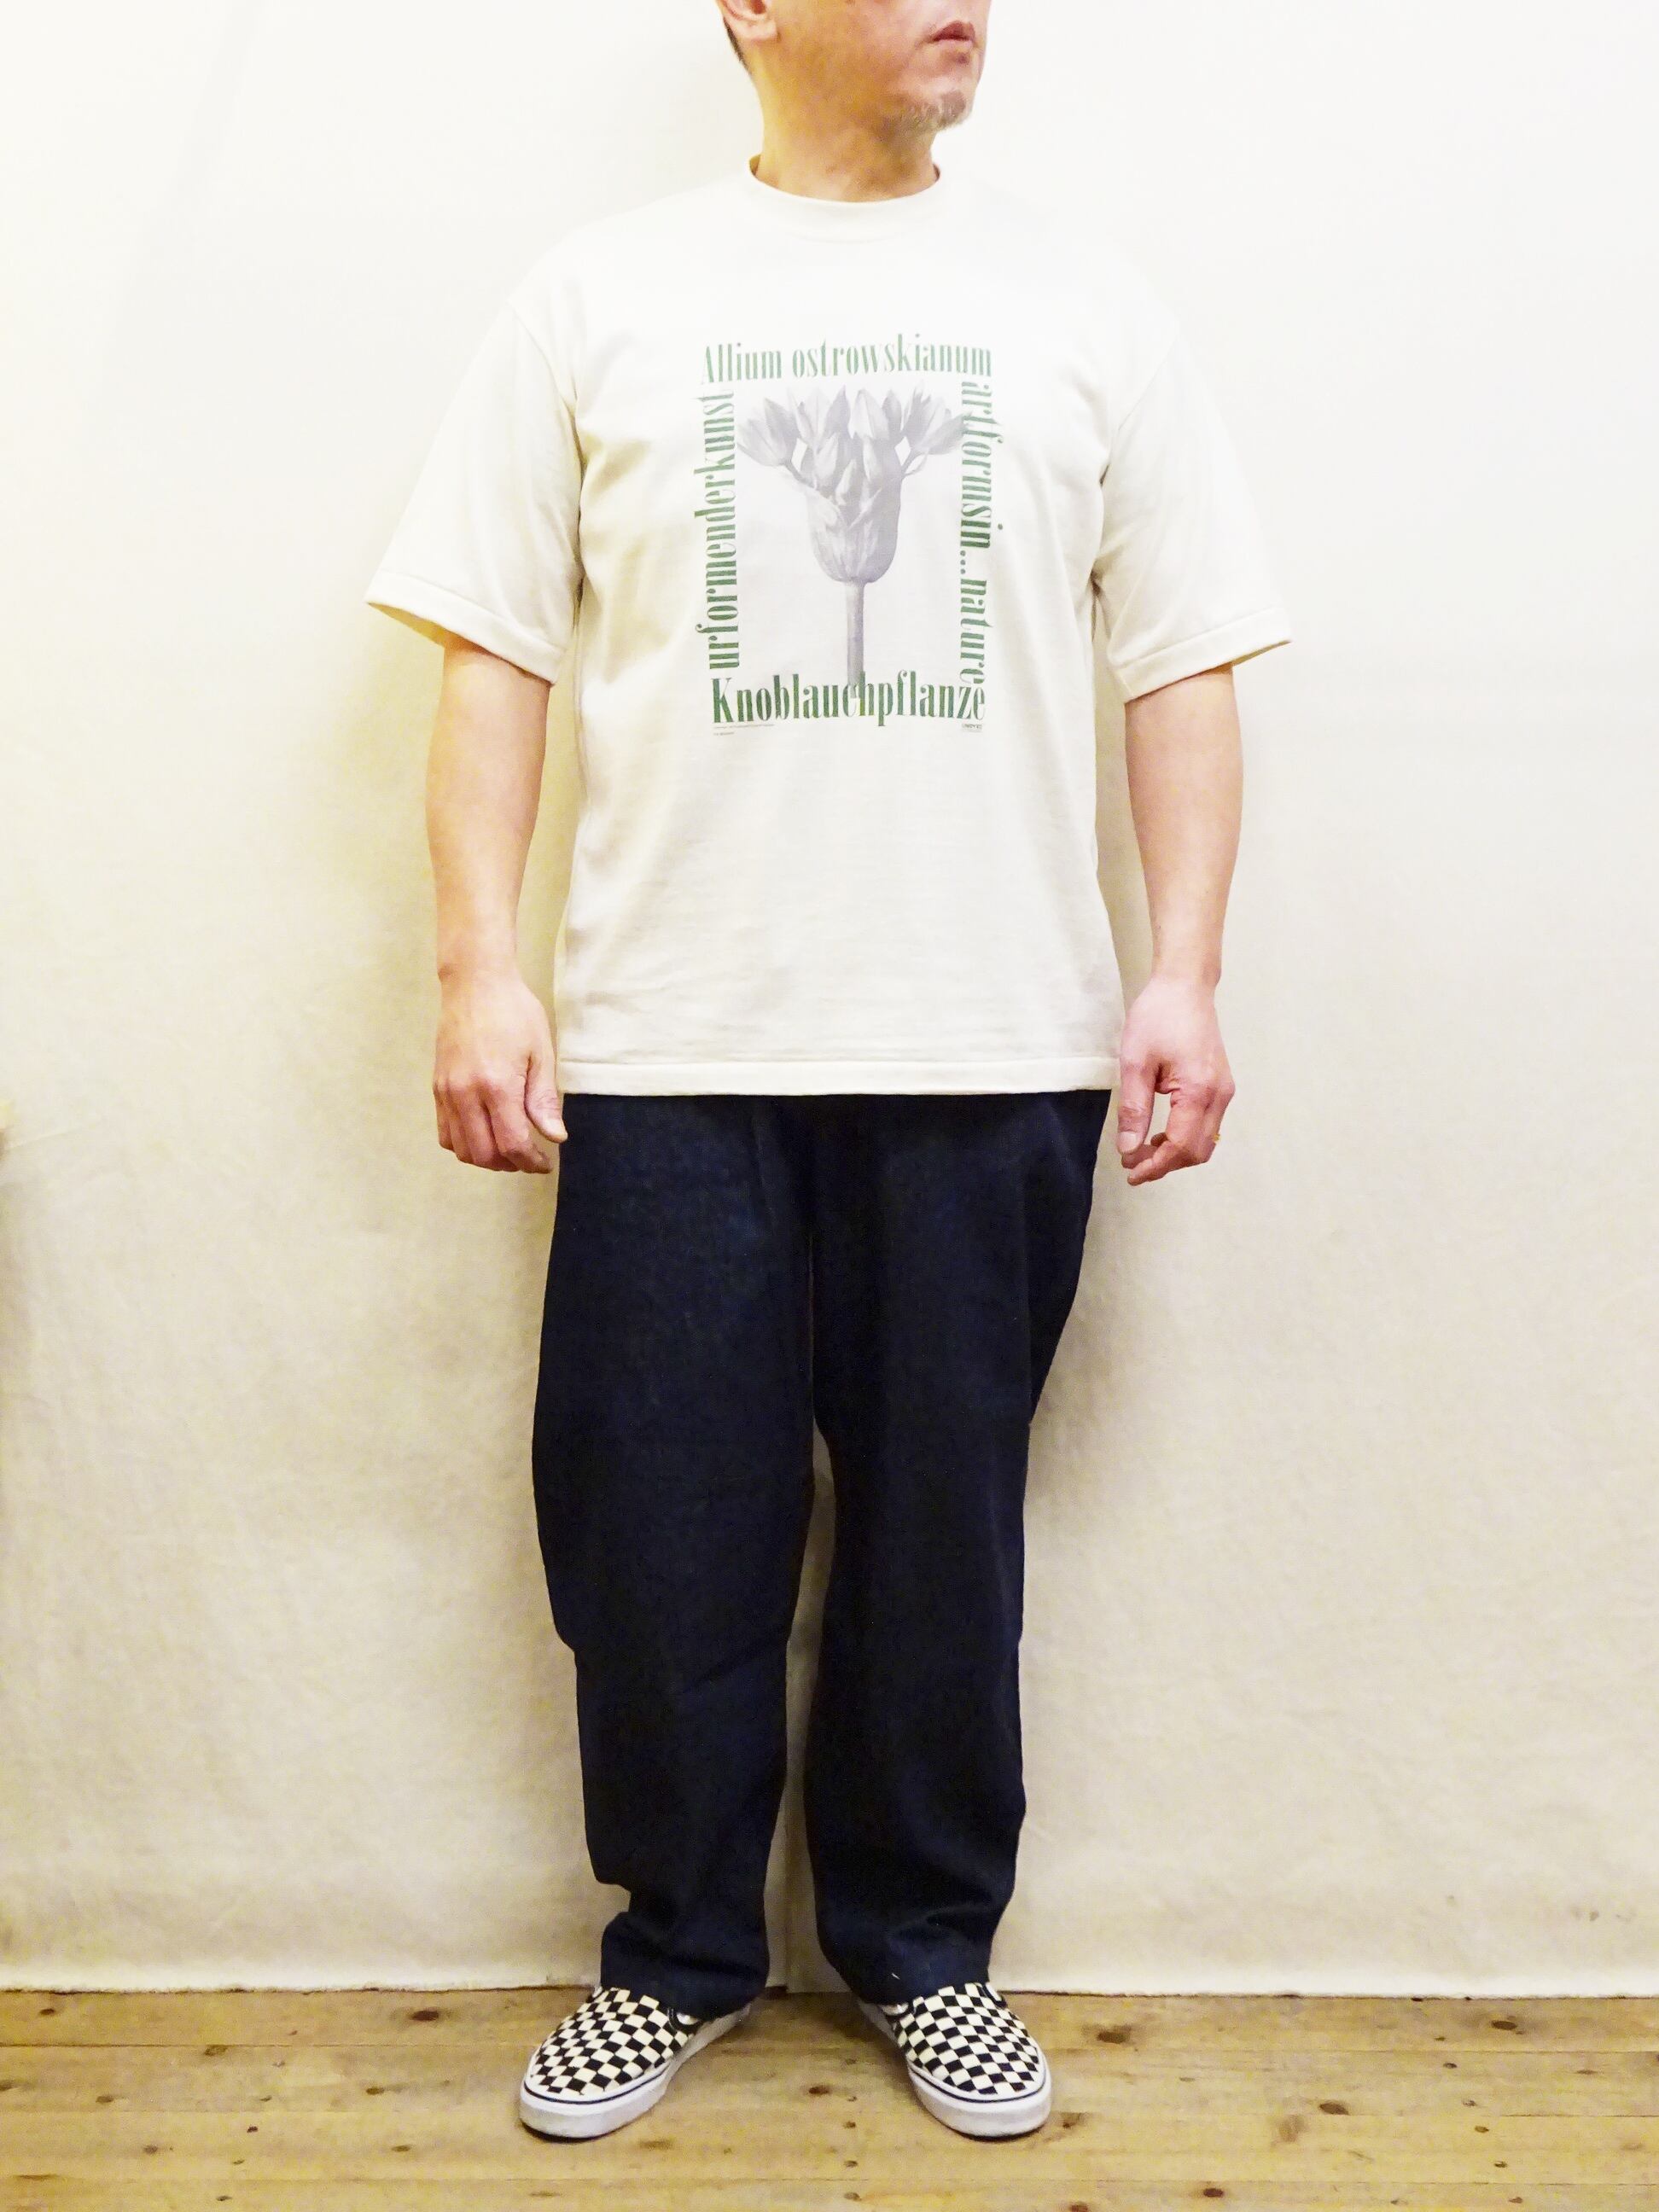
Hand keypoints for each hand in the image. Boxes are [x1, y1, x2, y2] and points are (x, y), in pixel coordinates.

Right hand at [433, 964, 565, 1171]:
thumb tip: (555, 1136)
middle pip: (484, 1154)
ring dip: (487, 1158)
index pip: (512, 1144)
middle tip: (529, 1157)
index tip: (545, 1162)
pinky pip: (445, 1133)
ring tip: (508, 1148)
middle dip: (510, 1164)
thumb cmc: (514, 1012)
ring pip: (461, 1149)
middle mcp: (465, 1093)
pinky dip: (465, 1144)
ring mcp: (446, 1092)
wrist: (475, 983)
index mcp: (496, 1085)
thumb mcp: (540, 1053)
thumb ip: (544, 1100)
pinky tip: (485, 1134)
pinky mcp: (437, 1087)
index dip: (530, 1161)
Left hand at [1113, 974, 1233, 1185]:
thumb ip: (1133, 1109)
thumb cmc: (1159, 1016)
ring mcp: (1224, 1090)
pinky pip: (1207, 1125)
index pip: (1181, 1146)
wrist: (1185, 986)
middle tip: (1133, 1164)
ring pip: (1206, 1141)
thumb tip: (1128, 1148)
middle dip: (1166, 1165)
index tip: (1131, 1172)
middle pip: (1198, 1151)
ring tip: (1142, 1150)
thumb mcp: (1135, 1062)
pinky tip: (1160, 1133)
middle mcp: (1219, 1094)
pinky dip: (1185, 1138)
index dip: (1155, 1166)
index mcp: (1199, 1090)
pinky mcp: (1221, 1086)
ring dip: (1176, 1153)